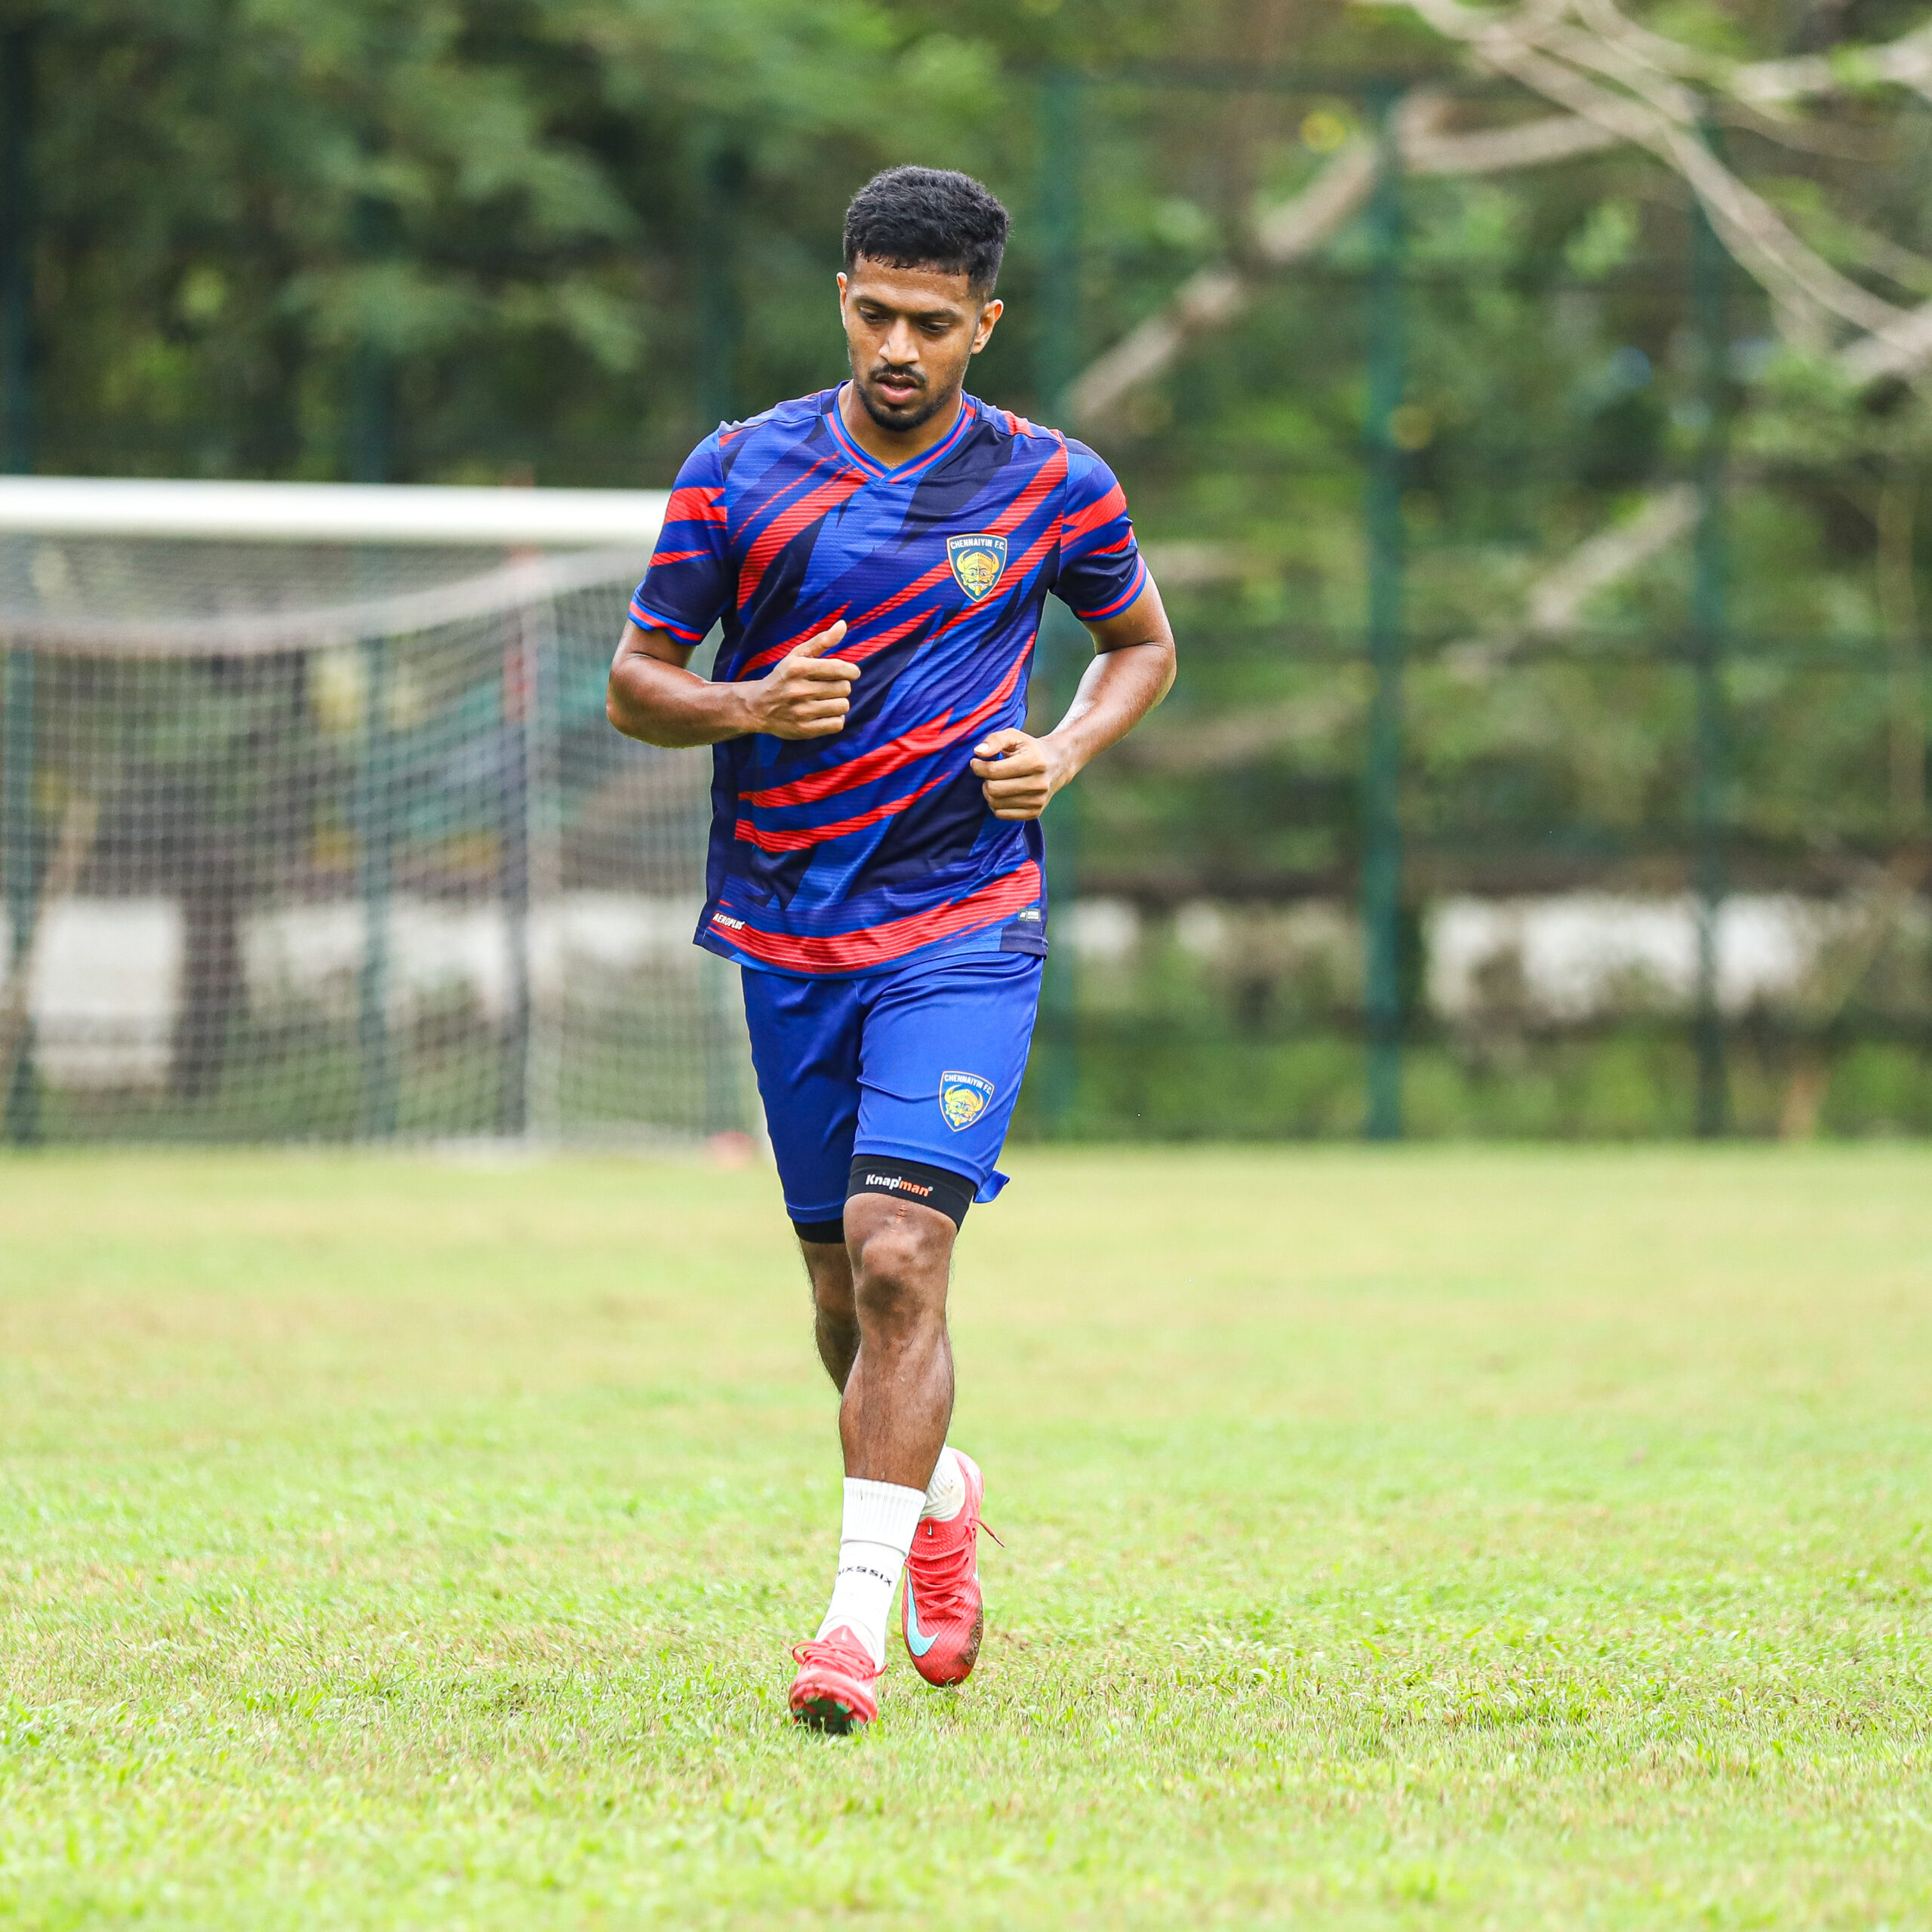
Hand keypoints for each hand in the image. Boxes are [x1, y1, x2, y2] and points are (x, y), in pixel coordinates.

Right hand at [746, 621, 858, 738]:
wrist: (757, 707)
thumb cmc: (783, 677)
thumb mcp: (797, 655)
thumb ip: (822, 640)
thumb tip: (843, 624)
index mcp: (798, 668)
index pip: (840, 668)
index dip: (851, 671)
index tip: (850, 673)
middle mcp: (798, 690)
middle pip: (844, 688)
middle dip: (842, 686)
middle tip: (831, 687)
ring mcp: (801, 712)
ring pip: (843, 706)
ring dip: (840, 703)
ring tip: (827, 700)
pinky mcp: (804, 730)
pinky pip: (837, 724)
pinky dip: (836, 719)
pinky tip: (825, 713)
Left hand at [969, 728, 1073, 820]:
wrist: (1058, 764)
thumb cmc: (1030, 748)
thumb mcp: (1014, 736)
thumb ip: (995, 740)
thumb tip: (978, 752)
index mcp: (1034, 761)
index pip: (993, 771)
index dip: (978, 767)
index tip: (976, 762)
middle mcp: (1039, 783)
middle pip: (993, 789)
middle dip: (985, 780)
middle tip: (989, 773)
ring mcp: (1038, 800)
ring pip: (995, 803)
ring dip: (989, 793)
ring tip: (997, 782)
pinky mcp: (1035, 812)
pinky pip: (1002, 814)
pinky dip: (996, 804)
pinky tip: (1002, 793)